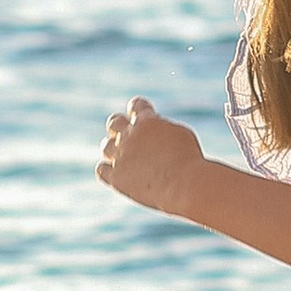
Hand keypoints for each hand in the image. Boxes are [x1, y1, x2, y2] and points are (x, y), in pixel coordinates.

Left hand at [98, 95, 206, 215]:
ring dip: (113, 149)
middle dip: (119, 127)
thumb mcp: (181, 134)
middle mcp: (129, 135)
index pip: (136, 105)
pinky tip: (118, 175)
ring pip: (105, 146)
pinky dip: (107, 170)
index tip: (142, 118)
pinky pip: (101, 170)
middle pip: (114, 122)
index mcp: (146, 120)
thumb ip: (164, 128)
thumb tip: (156, 130)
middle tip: (129, 138)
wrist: (183, 184)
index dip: (139, 110)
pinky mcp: (116, 177)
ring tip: (125, 158)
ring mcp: (120, 155)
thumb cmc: (189, 160)